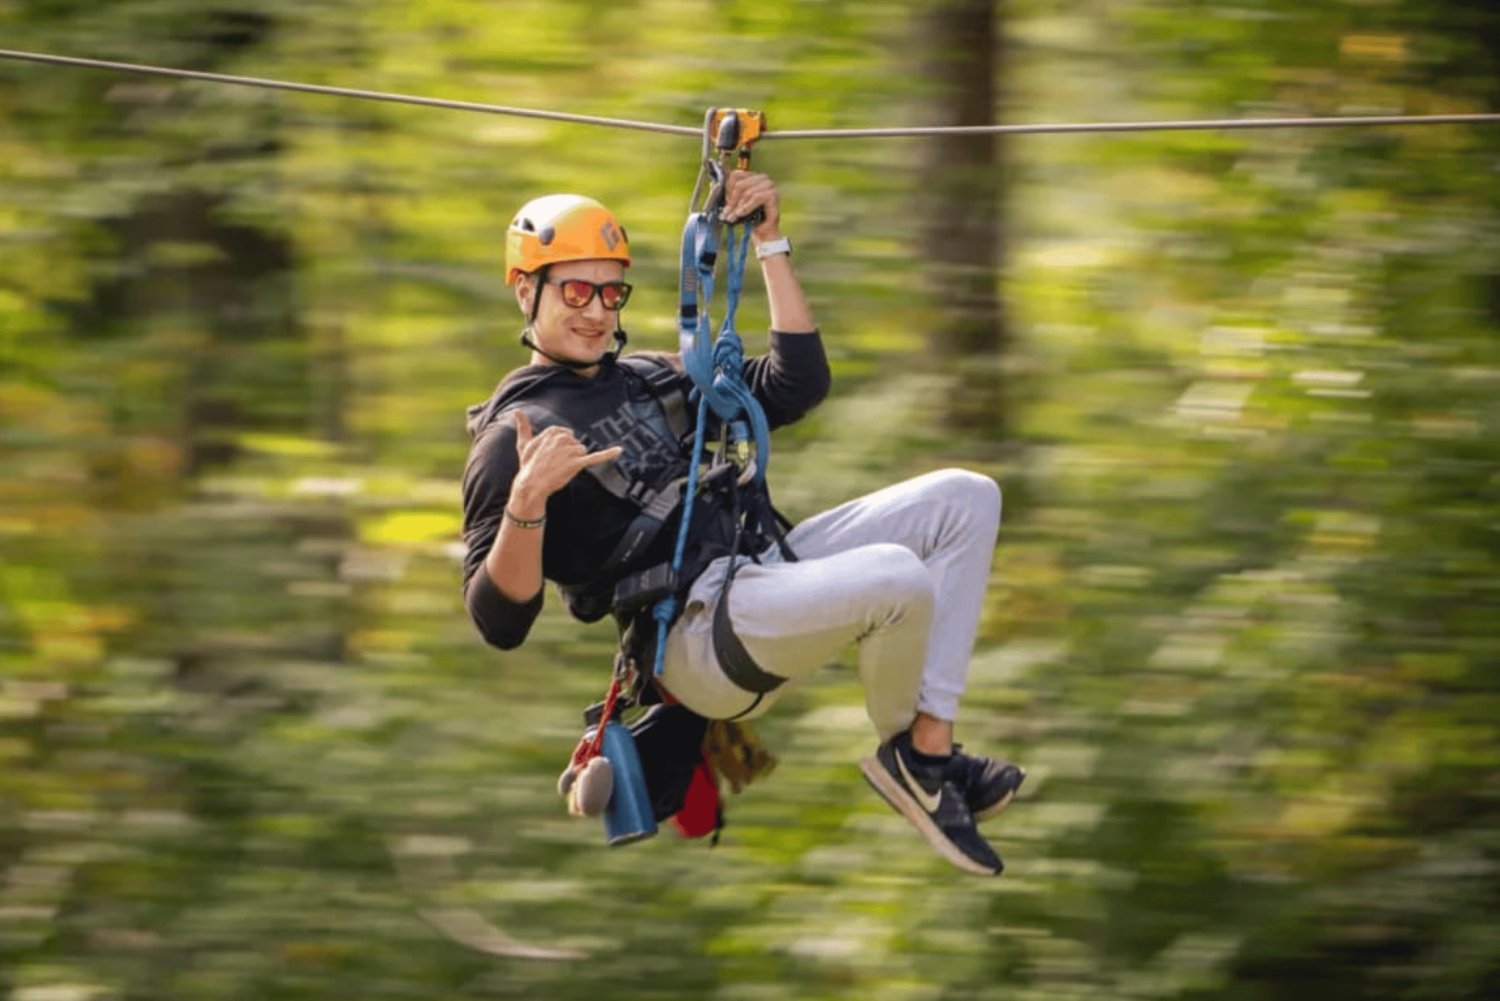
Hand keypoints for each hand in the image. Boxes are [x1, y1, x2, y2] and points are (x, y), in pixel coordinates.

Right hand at [508, 410, 622, 515]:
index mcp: (553, 431)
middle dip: (569, 454)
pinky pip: (595, 456)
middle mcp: (562, 438)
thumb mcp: (524, 444)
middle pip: (576, 443)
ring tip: (561, 468)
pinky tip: (619, 450)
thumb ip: (523, 426)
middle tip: (555, 464)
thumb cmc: (528, 465)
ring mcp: (569, 450)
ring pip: (582, 452)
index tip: (551, 456)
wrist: (530, 485)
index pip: (567, 435)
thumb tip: (516, 411)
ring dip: (575, 461)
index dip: (562, 448)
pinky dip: (608, 454)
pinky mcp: (576, 463)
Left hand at [721, 169, 780, 242]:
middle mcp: (762, 177)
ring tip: (732, 217)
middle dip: (731, 200)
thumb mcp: (734, 203)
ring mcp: (770, 185)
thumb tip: (713, 184)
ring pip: (747, 192)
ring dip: (737, 207)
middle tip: (726, 213)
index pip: (735, 175)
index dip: (727, 189)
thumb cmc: (749, 217)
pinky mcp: (773, 194)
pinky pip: (756, 198)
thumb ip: (725, 193)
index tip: (724, 203)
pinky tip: (741, 214)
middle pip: (740, 184)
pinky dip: (747, 207)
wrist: (763, 232)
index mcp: (752, 176)